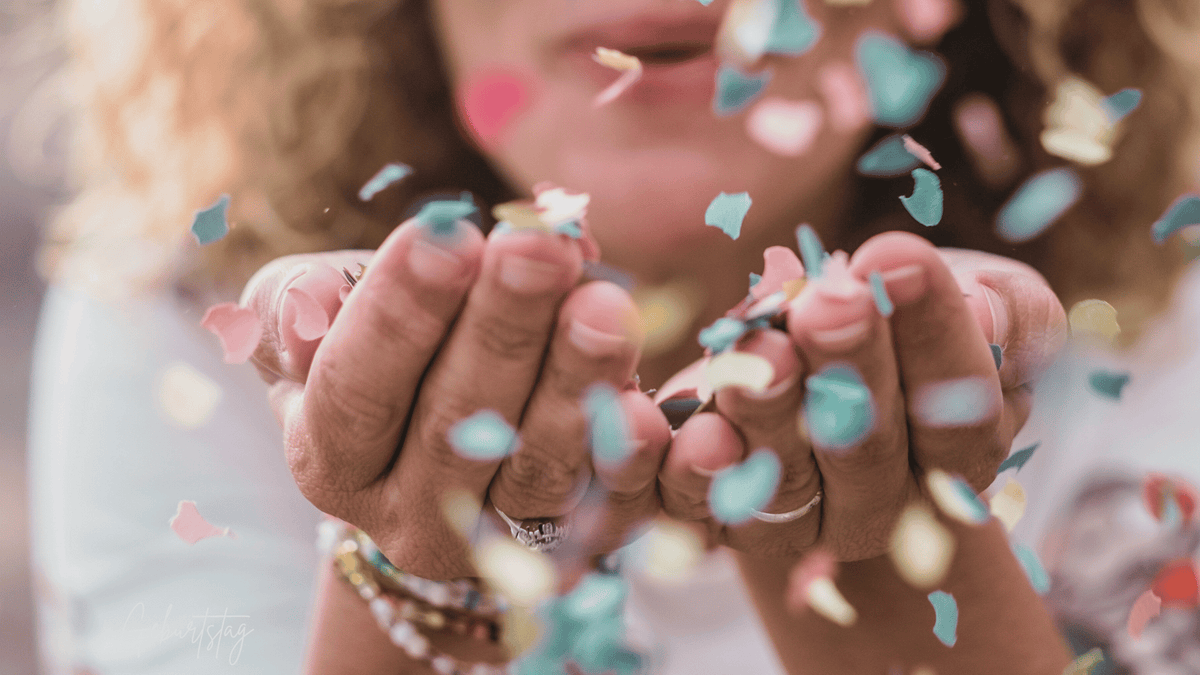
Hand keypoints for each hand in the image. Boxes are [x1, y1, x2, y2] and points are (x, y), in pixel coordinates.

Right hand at [243, 218, 669, 578]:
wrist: (439, 445)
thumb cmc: (376, 353)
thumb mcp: (312, 322)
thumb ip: (295, 303)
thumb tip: (313, 297)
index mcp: (330, 459)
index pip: (356, 388)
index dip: (400, 315)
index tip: (448, 235)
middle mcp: (406, 518)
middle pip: (454, 427)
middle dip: (501, 329)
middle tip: (541, 247)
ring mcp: (493, 546)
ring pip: (536, 471)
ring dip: (574, 384)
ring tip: (605, 303)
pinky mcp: (572, 552)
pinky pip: (607, 511)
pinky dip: (631, 462)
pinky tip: (651, 406)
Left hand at [658, 231, 1067, 559]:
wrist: (825, 356)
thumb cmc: (916, 315)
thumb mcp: (989, 300)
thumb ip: (1008, 311)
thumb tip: (986, 310)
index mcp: (962, 448)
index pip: (960, 405)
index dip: (932, 333)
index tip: (896, 256)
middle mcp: (887, 501)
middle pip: (869, 446)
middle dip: (848, 367)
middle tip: (829, 300)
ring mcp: (805, 518)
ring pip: (787, 480)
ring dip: (770, 410)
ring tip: (760, 342)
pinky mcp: (726, 516)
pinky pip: (707, 510)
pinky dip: (695, 475)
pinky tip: (695, 429)